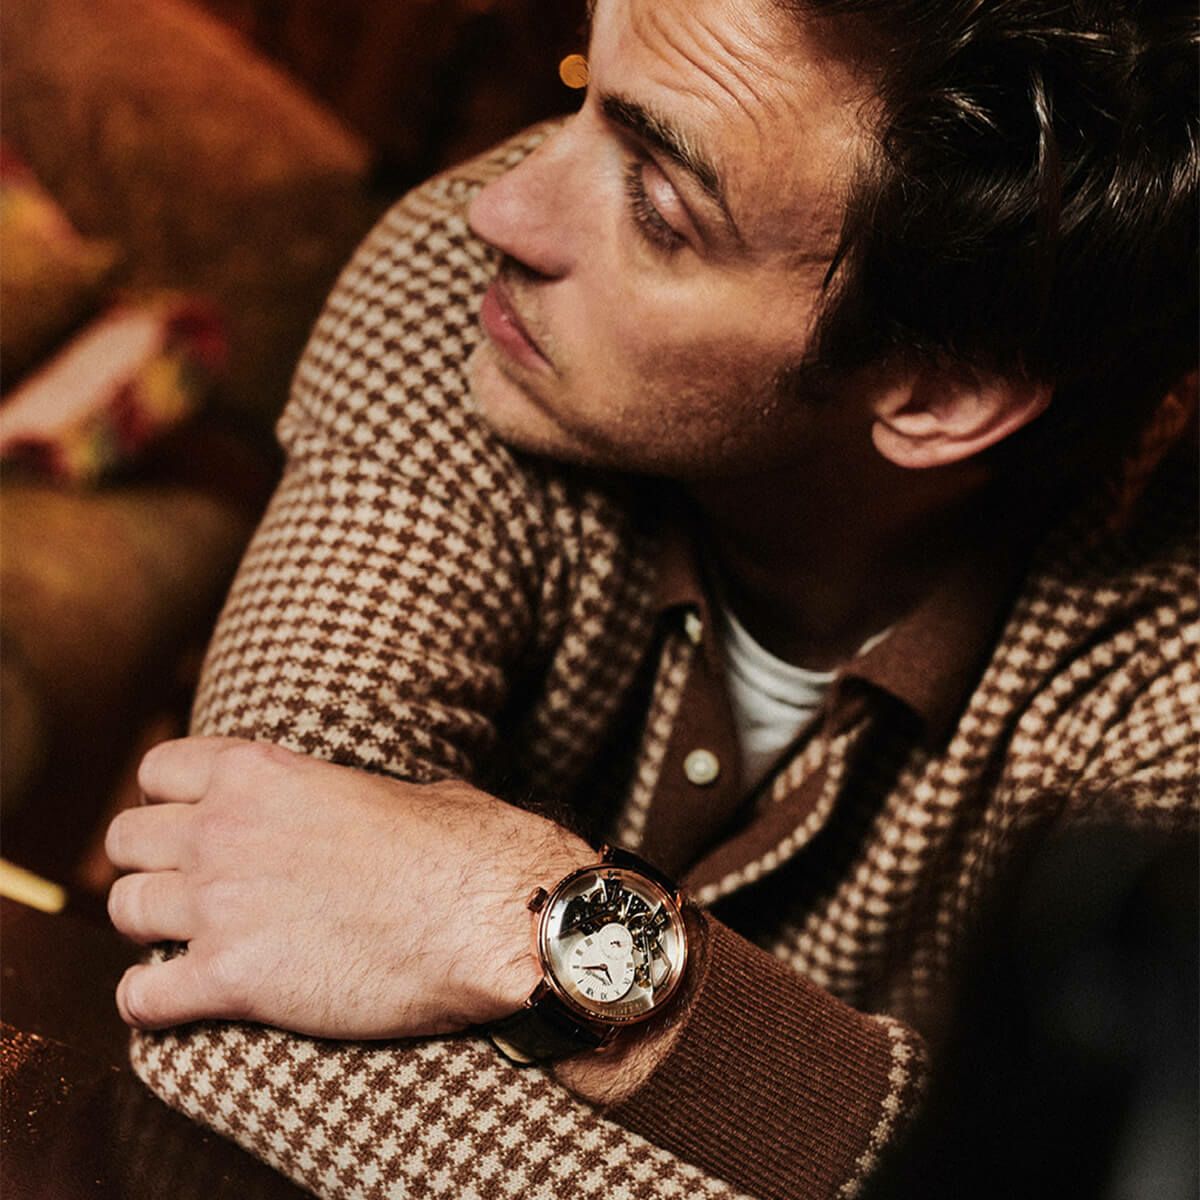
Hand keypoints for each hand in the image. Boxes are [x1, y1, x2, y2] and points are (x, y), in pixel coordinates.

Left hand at [105, 737, 591, 1037]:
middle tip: (184, 886)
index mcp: (262, 773)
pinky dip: (150, 1001)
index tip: (186, 822)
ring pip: (124, 911)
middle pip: (124, 840)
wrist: (488, 915)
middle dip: (147, 863)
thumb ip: (353, 795)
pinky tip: (176, 1000)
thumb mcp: (404, 791)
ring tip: (185, 941)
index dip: (167, 799)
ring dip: (150, 928)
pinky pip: (141, 996)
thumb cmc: (465, 847)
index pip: (159, 770)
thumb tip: (374, 805)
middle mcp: (223, 830)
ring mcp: (219, 904)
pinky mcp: (230, 979)